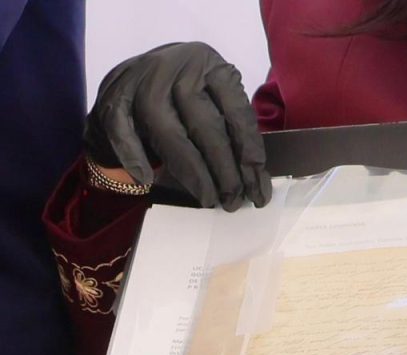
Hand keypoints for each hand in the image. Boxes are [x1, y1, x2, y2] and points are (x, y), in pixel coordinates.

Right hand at [84, 42, 270, 210]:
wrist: (128, 83)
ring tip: (209, 199)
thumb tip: (255, 179)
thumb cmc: (182, 101)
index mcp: (210, 65)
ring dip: (192, 172)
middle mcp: (177, 67)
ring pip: (168, 131)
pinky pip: (123, 132)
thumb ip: (231, 129)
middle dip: (225, 169)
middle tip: (235, 200)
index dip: (249, 150)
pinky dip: (135, 157)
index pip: (237, 110)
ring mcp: (142, 79)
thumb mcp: (212, 101)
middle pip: (206, 124)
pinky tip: (148, 181)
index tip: (257, 182)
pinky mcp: (113, 96)